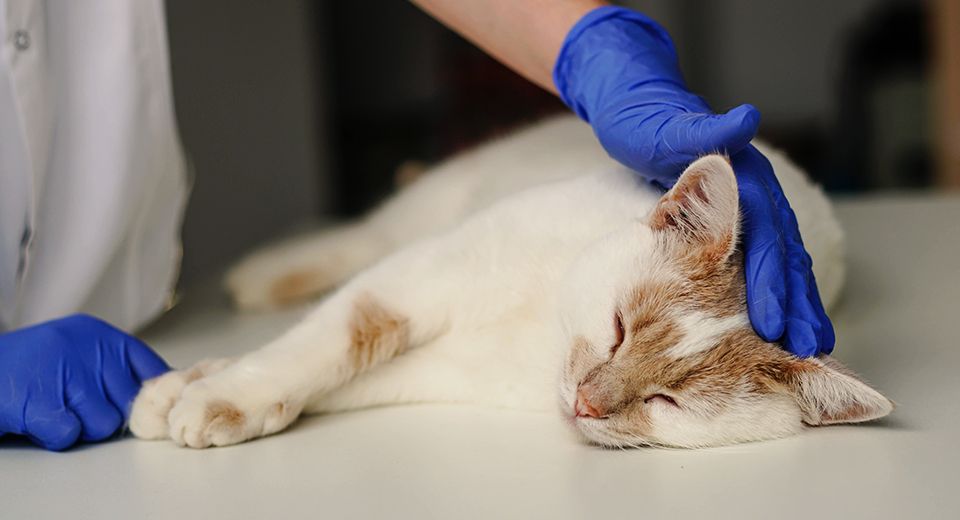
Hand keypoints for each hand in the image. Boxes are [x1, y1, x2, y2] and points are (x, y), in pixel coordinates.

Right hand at [0, 314, 169, 450]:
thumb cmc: (27, 367)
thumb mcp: (75, 352)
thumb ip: (115, 369)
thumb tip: (162, 390)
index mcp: (98, 334)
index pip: (151, 368)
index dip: (153, 394)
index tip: (149, 408)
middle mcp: (85, 348)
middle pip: (129, 403)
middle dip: (107, 414)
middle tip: (76, 406)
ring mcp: (63, 373)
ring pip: (103, 423)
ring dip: (80, 426)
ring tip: (52, 409)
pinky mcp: (38, 401)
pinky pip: (70, 434)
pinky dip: (55, 434)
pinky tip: (38, 419)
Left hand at [553, 6, 833, 354]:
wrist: (639, 107)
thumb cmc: (646, 122)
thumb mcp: (665, 127)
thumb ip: (703, 129)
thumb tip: (745, 120)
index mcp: (745, 178)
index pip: (765, 236)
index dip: (770, 280)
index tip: (772, 322)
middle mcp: (756, 195)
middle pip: (784, 254)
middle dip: (795, 303)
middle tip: (805, 349)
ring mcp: (749, 210)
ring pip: (783, 262)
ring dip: (796, 303)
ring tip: (811, 348)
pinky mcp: (736, 222)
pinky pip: (763, 262)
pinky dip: (777, 293)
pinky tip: (781, 326)